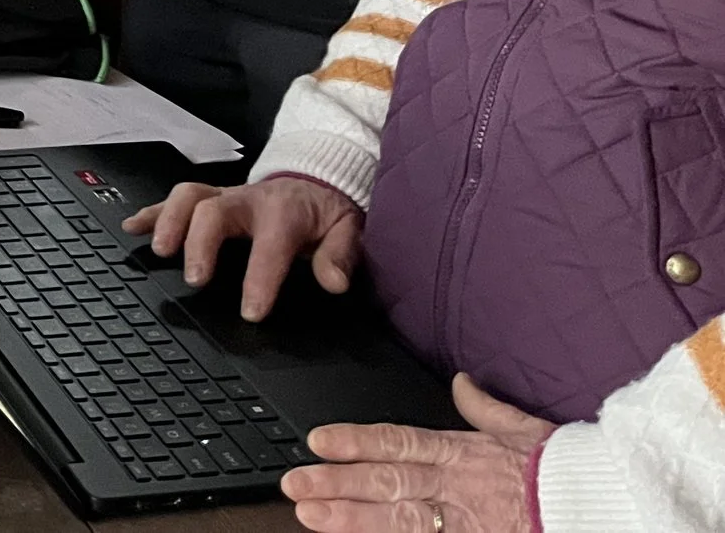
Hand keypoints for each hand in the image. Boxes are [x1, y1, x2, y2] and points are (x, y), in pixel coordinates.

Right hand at [125, 175, 364, 321]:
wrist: (313, 179)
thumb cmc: (323, 211)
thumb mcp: (347, 230)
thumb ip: (340, 256)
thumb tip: (334, 283)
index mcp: (284, 212)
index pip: (270, 244)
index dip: (260, 277)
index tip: (251, 311)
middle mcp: (247, 200)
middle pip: (215, 211)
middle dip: (200, 243)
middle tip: (194, 279)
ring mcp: (224, 197)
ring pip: (188, 197)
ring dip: (168, 222)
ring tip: (158, 251)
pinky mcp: (208, 199)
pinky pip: (174, 200)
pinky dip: (151, 213)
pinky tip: (133, 228)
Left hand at [281, 373, 550, 531]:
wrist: (606, 504)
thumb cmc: (568, 469)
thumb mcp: (524, 428)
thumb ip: (485, 408)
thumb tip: (460, 382)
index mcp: (462, 452)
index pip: (397, 442)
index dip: (354, 441)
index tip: (316, 441)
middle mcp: (457, 486)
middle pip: (386, 482)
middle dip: (336, 482)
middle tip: (294, 484)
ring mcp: (466, 521)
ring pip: (399, 519)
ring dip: (352, 518)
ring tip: (310, 516)